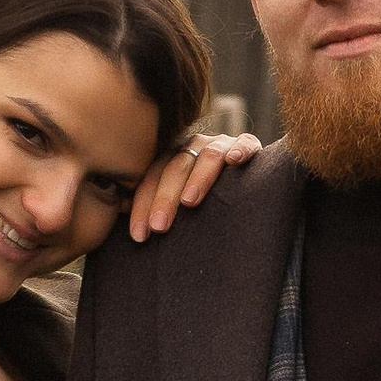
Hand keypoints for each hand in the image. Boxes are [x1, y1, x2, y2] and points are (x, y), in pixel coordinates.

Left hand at [128, 126, 261, 239]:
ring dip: (198, 178)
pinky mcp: (248, 145)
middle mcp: (194, 147)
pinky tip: (234, 160)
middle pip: (175, 168)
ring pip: (207, 156)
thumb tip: (132, 228)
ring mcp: (221, 144)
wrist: (246, 182)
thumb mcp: (178, 205)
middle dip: (165, 198)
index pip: (152, 179)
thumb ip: (158, 209)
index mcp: (171, 158)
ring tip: (189, 202)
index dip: (143, 206)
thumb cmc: (204, 203)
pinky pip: (246, 144)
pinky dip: (241, 149)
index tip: (139, 236)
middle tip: (159, 226)